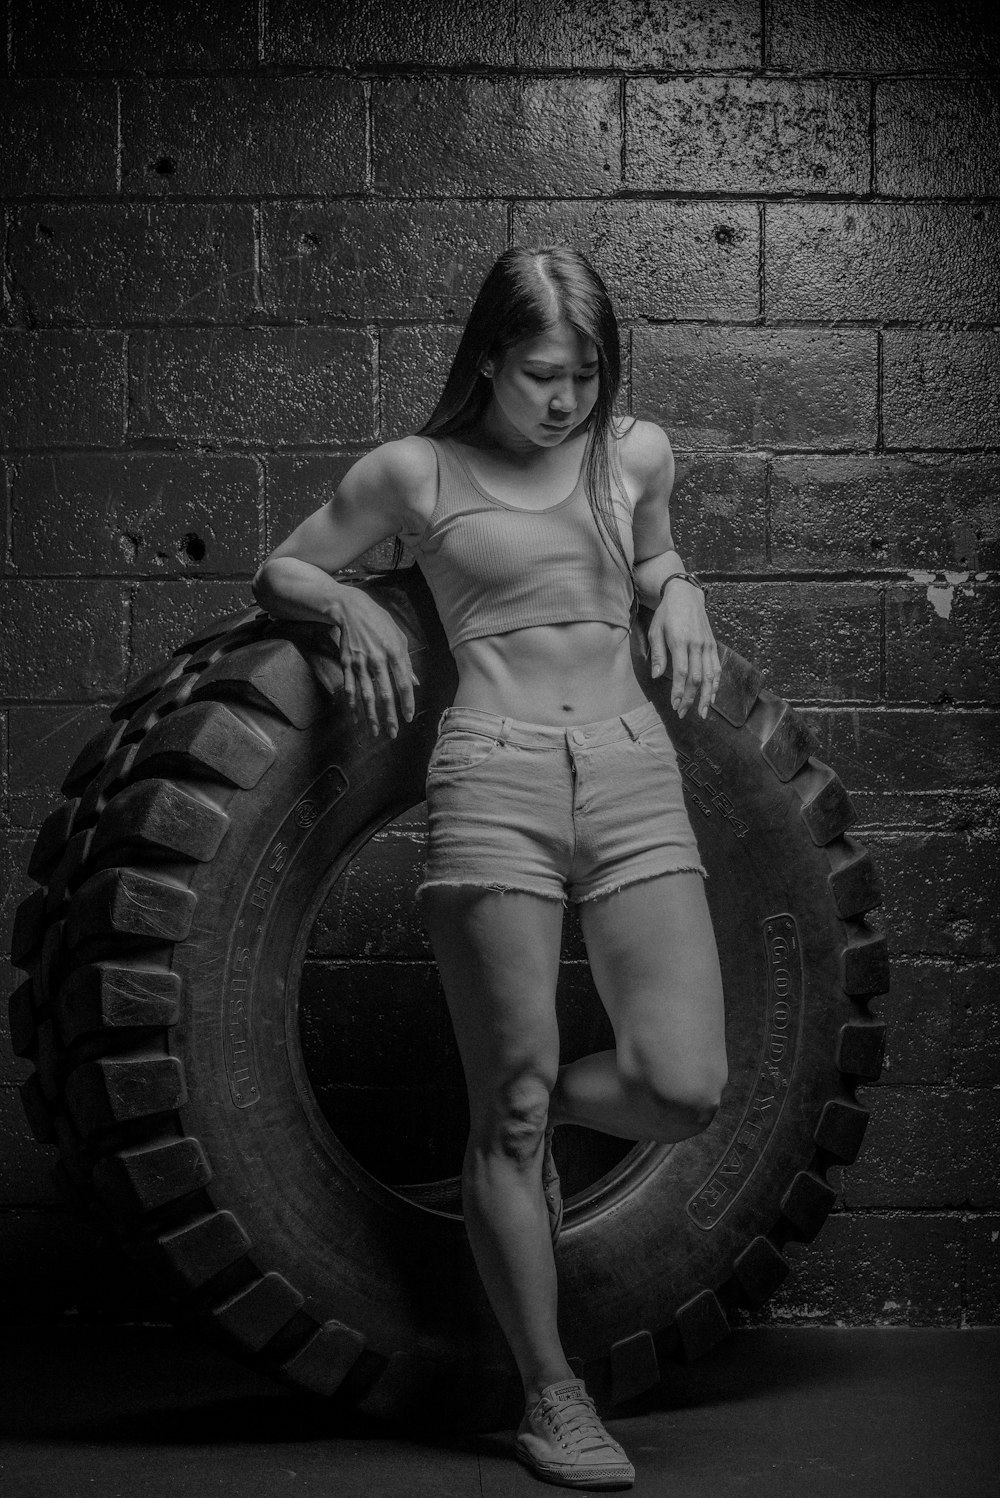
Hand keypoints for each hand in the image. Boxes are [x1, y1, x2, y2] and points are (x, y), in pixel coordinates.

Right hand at [321, 588, 418, 738]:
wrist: (352, 610)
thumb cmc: (380, 622)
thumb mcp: (400, 637)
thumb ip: (407, 663)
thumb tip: (414, 684)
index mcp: (394, 652)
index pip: (403, 684)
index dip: (407, 703)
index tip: (409, 717)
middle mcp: (377, 659)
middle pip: (385, 694)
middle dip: (390, 716)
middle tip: (393, 733)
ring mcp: (360, 663)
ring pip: (366, 696)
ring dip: (371, 716)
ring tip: (375, 733)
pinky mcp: (346, 664)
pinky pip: (350, 689)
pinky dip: (353, 706)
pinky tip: (356, 719)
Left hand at [648, 582, 720, 720]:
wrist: (686, 596)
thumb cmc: (667, 614)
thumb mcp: (656, 630)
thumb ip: (658, 654)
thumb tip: (657, 676)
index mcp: (680, 641)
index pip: (682, 672)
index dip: (679, 691)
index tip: (675, 705)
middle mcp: (696, 645)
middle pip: (697, 678)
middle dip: (691, 698)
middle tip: (683, 714)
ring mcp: (707, 645)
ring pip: (710, 676)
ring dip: (706, 696)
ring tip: (702, 713)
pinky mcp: (713, 645)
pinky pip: (717, 668)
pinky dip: (716, 684)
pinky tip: (712, 697)